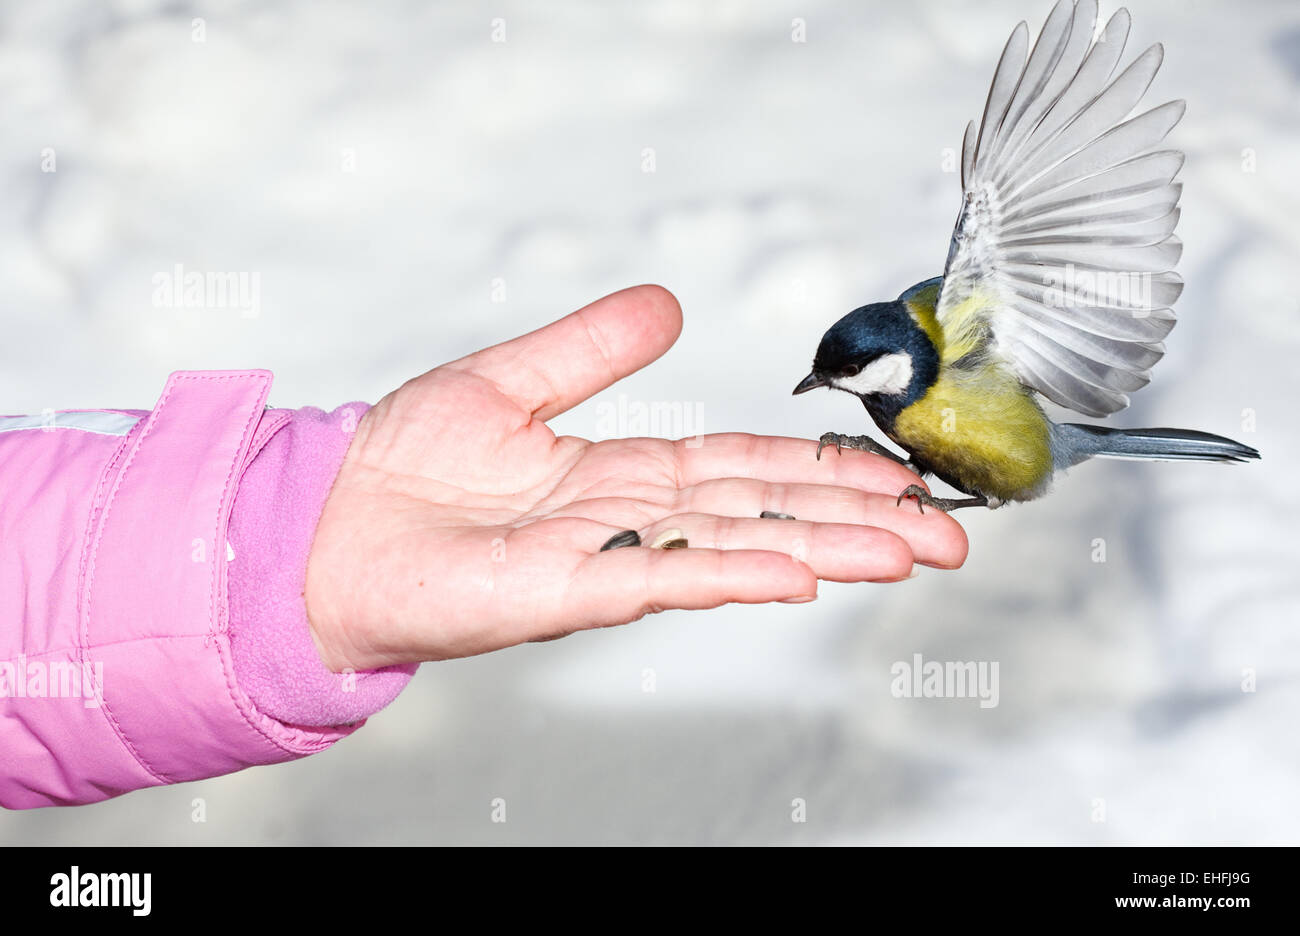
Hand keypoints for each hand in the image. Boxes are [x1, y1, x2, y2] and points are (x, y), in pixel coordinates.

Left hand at [305, 285, 967, 669]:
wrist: (328, 527)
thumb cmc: (402, 468)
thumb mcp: (509, 380)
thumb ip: (589, 348)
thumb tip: (667, 306)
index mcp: (625, 474)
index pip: (748, 467)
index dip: (824, 469)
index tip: (896, 475)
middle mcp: (630, 521)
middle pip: (766, 511)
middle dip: (860, 520)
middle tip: (948, 530)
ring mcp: (605, 557)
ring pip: (737, 548)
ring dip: (827, 548)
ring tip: (911, 551)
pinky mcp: (566, 589)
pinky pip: (663, 577)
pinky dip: (734, 574)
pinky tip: (799, 572)